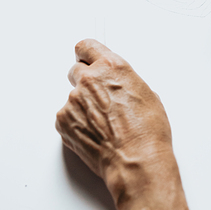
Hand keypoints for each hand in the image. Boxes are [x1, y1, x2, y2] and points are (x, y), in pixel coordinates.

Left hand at [56, 39, 174, 204]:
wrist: (136, 162)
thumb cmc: (148, 133)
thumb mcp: (148, 96)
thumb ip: (125, 83)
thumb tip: (120, 87)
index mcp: (112, 67)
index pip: (86, 46)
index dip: (86, 54)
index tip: (85, 58)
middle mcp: (89, 79)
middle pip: (76, 71)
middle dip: (86, 83)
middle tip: (100, 101)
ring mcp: (72, 100)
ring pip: (73, 98)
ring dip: (83, 107)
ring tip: (104, 126)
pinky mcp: (63, 121)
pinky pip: (66, 117)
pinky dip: (77, 124)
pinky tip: (96, 135)